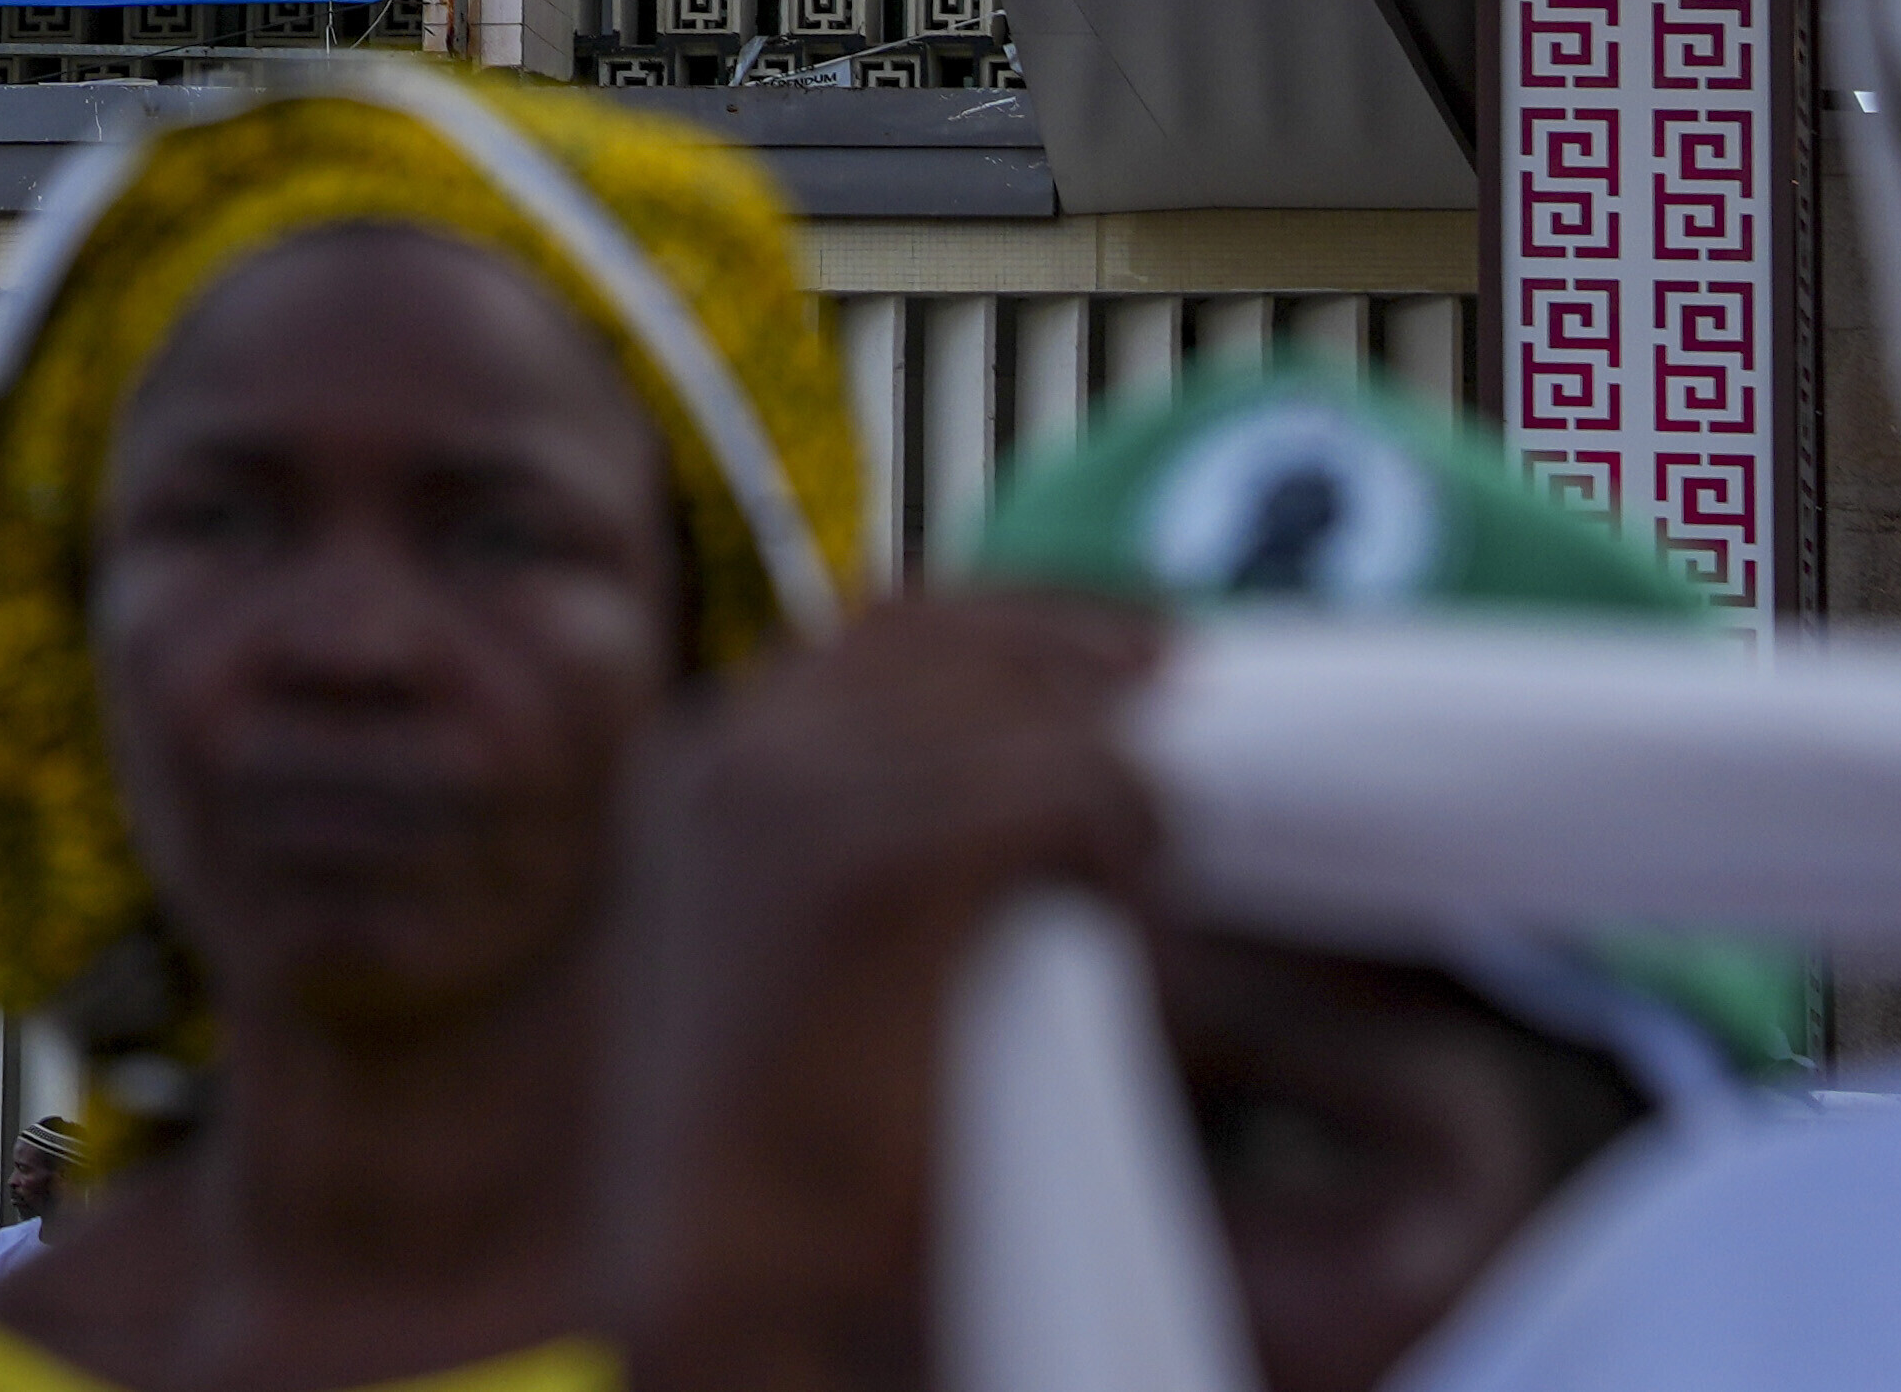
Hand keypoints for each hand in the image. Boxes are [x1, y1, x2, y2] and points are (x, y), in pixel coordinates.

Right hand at [600, 592, 1170, 1391]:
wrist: (727, 1280)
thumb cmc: (777, 1155)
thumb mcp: (785, 953)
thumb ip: (855, 840)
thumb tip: (1014, 776)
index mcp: (702, 762)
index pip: (893, 625)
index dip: (1030, 620)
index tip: (1134, 637)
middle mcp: (737, 749)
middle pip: (965, 642)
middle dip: (1094, 656)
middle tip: (1197, 691)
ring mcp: (796, 796)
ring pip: (1033, 717)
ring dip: (1115, 775)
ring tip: (1152, 860)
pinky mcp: (880, 869)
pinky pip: (1068, 795)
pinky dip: (1124, 838)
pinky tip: (1137, 903)